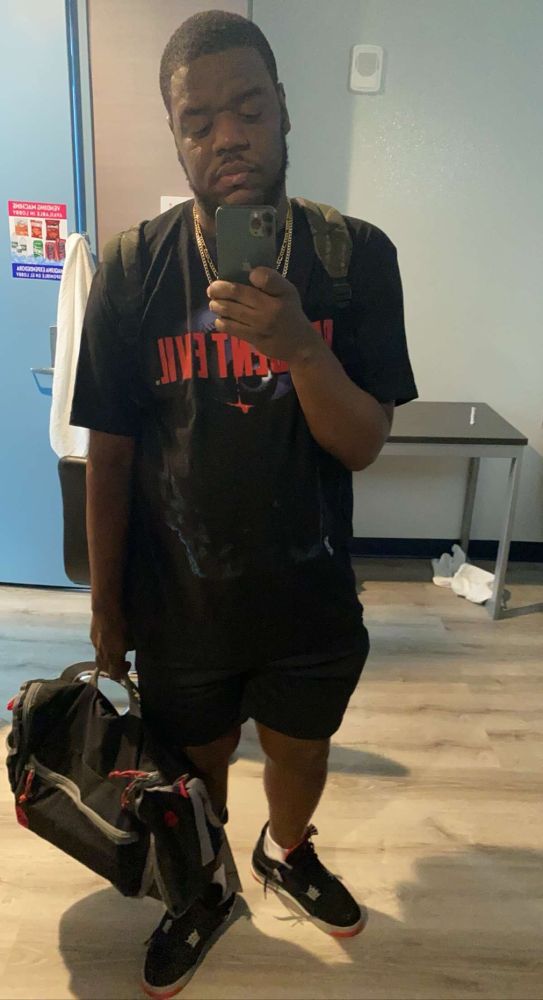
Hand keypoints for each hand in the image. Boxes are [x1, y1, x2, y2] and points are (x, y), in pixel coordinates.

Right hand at [90, 609, 131, 681]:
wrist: (105, 607)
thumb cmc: (121, 621)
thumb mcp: (131, 636)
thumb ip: (130, 646)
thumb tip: (129, 648)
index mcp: (112, 655)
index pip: (115, 674)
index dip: (122, 673)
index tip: (128, 664)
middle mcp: (102, 653)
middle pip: (105, 669)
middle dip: (113, 668)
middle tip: (122, 660)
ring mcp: (95, 645)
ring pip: (99, 660)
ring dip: (107, 660)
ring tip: (115, 651)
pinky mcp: (92, 637)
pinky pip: (97, 649)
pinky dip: (103, 649)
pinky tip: (108, 640)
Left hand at [207, 267, 321, 365]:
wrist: (299, 344)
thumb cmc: (290, 313)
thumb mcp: (288, 292)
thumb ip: (271, 281)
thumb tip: (251, 273)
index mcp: (275, 297)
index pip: (255, 282)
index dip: (235, 279)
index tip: (223, 277)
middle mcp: (267, 311)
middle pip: (236, 296)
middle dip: (218, 291)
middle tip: (211, 290)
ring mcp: (258, 326)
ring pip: (230, 313)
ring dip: (217, 307)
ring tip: (213, 304)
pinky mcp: (253, 339)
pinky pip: (231, 329)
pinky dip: (222, 323)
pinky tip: (220, 319)